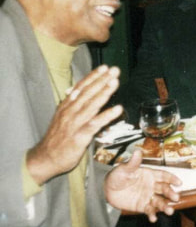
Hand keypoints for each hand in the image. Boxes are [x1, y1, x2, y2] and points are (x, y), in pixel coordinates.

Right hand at [26, 65, 122, 184]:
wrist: (45, 158)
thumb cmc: (57, 138)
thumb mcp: (62, 117)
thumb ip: (71, 104)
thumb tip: (75, 89)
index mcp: (66, 106)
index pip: (81, 88)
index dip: (93, 77)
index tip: (104, 67)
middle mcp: (70, 112)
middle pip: (88, 93)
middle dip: (102, 80)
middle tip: (114, 69)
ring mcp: (74, 123)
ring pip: (91, 105)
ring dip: (104, 92)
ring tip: (115, 82)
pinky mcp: (79, 136)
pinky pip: (95, 124)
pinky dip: (106, 116)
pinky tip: (118, 109)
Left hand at [104, 149, 181, 222]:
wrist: (107, 190)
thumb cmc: (117, 176)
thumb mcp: (124, 169)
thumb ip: (133, 163)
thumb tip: (137, 152)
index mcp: (150, 175)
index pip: (163, 176)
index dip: (172, 178)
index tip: (178, 182)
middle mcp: (151, 186)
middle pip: (164, 189)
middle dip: (171, 193)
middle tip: (175, 197)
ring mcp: (148, 196)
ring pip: (159, 201)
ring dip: (165, 206)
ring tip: (169, 211)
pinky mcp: (142, 206)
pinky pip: (149, 210)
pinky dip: (152, 214)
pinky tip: (153, 218)